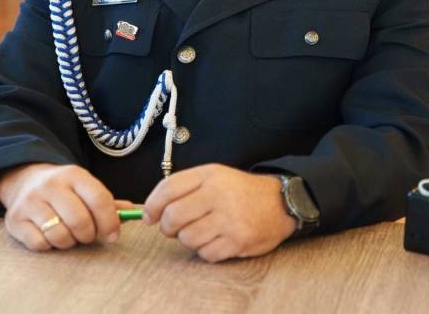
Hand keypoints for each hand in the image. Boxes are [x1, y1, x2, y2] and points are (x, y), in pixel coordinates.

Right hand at [0, 163, 133, 251]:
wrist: (24, 180)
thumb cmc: (64, 190)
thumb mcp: (85, 188)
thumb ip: (107, 202)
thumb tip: (133, 213)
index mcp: (73, 175)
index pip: (99, 198)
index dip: (110, 221)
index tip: (113, 235)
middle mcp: (50, 185)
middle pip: (79, 221)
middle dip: (89, 235)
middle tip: (88, 235)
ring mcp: (30, 201)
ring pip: (59, 235)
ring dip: (69, 242)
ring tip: (68, 234)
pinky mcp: (14, 219)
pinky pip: (39, 243)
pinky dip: (49, 245)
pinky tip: (49, 235)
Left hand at [142, 164, 296, 262]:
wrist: (280, 203)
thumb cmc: (240, 191)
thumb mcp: (214, 177)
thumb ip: (183, 188)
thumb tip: (150, 212)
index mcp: (210, 175)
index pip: (168, 188)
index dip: (152, 205)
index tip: (149, 216)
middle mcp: (219, 194)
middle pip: (174, 217)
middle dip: (168, 227)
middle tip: (175, 227)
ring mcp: (230, 219)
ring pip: (187, 238)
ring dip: (189, 239)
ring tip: (202, 231)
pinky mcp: (238, 241)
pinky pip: (206, 253)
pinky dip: (206, 250)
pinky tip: (216, 240)